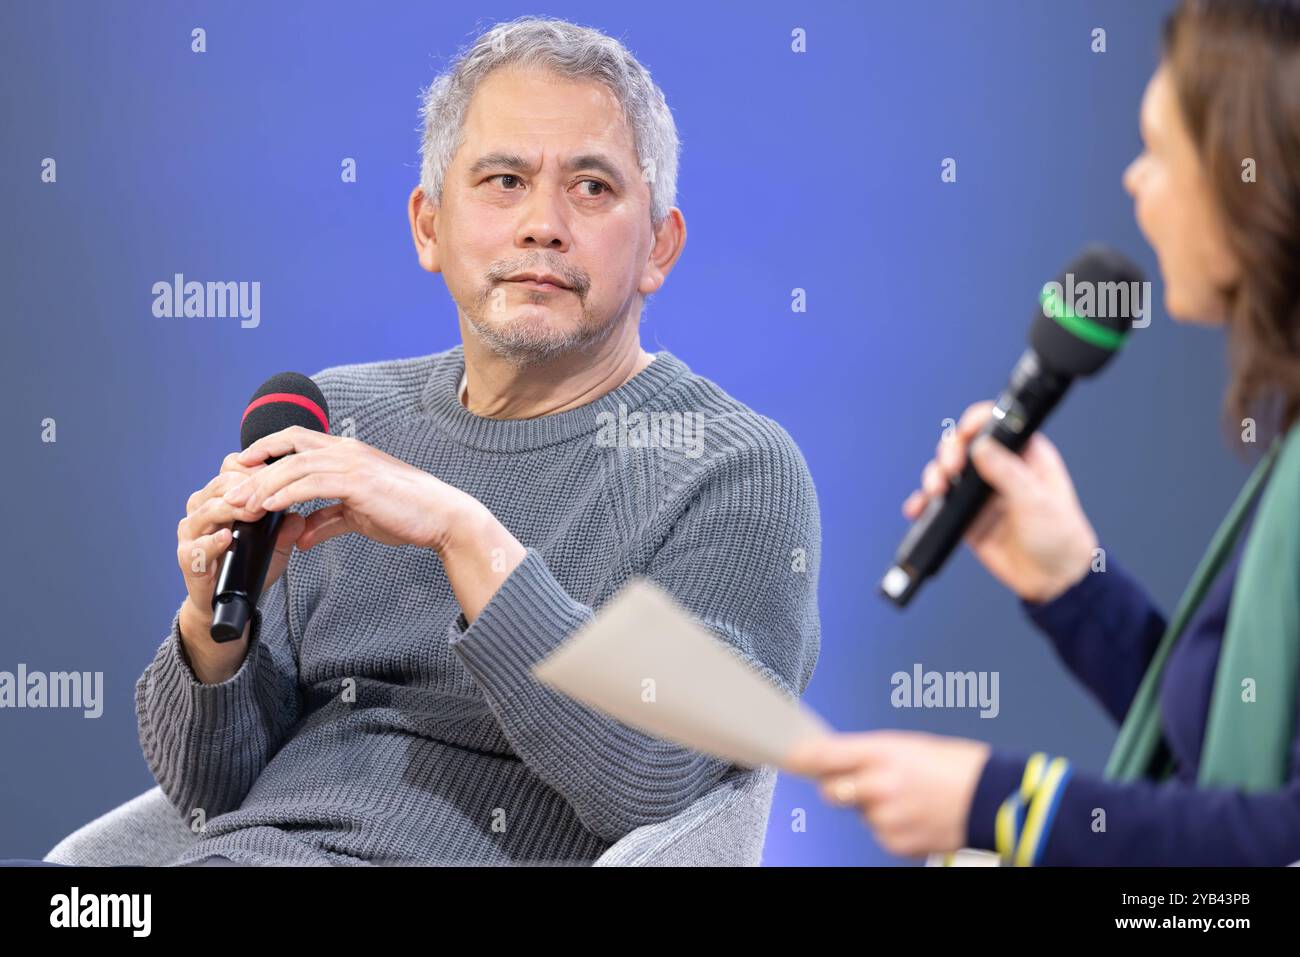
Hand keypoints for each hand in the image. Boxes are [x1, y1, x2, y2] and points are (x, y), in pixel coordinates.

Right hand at [175, 452, 307, 680]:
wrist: (227, 599)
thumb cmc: (248, 563)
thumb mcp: (275, 543)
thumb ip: (286, 529)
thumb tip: (299, 518)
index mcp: (220, 497)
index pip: (231, 468)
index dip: (254, 468)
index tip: (280, 474)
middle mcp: (201, 509)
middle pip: (220, 485)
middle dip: (247, 488)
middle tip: (271, 493)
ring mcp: (190, 532)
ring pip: (207, 510)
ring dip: (231, 510)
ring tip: (253, 514)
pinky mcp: (187, 557)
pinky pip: (197, 546)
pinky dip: (212, 542)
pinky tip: (226, 538)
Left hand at [227, 426, 526, 622]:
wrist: (441, 517)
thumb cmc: (405, 514)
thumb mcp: (358, 517)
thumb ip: (326, 522)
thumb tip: (300, 537)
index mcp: (346, 452)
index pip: (296, 440)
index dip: (265, 450)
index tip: (241, 469)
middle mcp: (345, 451)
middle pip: (288, 448)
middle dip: (254, 470)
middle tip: (229, 491)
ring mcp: (352, 463)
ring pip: (294, 467)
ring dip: (263, 485)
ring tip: (241, 504)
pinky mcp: (357, 482)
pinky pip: (312, 484)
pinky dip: (286, 495)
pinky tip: (268, 508)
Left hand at [785, 731, 990, 857]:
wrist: (992, 798)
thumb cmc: (954, 765)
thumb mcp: (908, 745)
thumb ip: (868, 754)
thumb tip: (833, 758)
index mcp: (883, 752)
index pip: (826, 755)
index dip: (802, 757)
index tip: (790, 757)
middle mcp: (880, 785)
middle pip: (831, 790)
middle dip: (837, 785)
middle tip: (861, 779)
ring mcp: (887, 817)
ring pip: (859, 813)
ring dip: (873, 806)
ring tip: (908, 796)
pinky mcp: (896, 842)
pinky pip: (878, 832)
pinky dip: (891, 825)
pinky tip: (915, 813)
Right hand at [904, 400, 1098, 602]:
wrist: (1053, 580)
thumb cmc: (1060, 536)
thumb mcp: (1036, 500)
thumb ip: (1007, 472)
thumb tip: (981, 445)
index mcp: (1025, 455)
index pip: (995, 425)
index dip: (976, 423)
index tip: (964, 433)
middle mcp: (1000, 469)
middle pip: (963, 445)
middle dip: (949, 452)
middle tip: (950, 468)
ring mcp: (980, 493)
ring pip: (946, 472)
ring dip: (934, 476)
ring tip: (936, 490)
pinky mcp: (966, 516)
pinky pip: (938, 504)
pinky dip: (924, 504)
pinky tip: (918, 508)